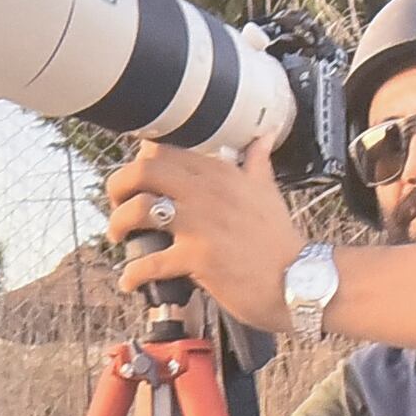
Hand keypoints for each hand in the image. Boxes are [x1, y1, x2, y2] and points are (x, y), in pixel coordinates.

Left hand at [105, 134, 302, 330]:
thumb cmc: (279, 238)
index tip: (135, 177)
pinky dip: (132, 273)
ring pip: (139, 210)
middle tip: (116, 204)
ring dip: (117, 225)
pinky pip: (150, 262)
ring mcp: (200, 224)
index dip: (140, 159)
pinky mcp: (197, 258)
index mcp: (220, 172)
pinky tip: (130, 280)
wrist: (299, 278)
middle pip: (144, 170)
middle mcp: (207, 191)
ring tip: (119, 238)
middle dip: (118, 186)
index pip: (166, 148)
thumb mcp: (267, 190)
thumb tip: (264, 136)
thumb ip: (257, 161)